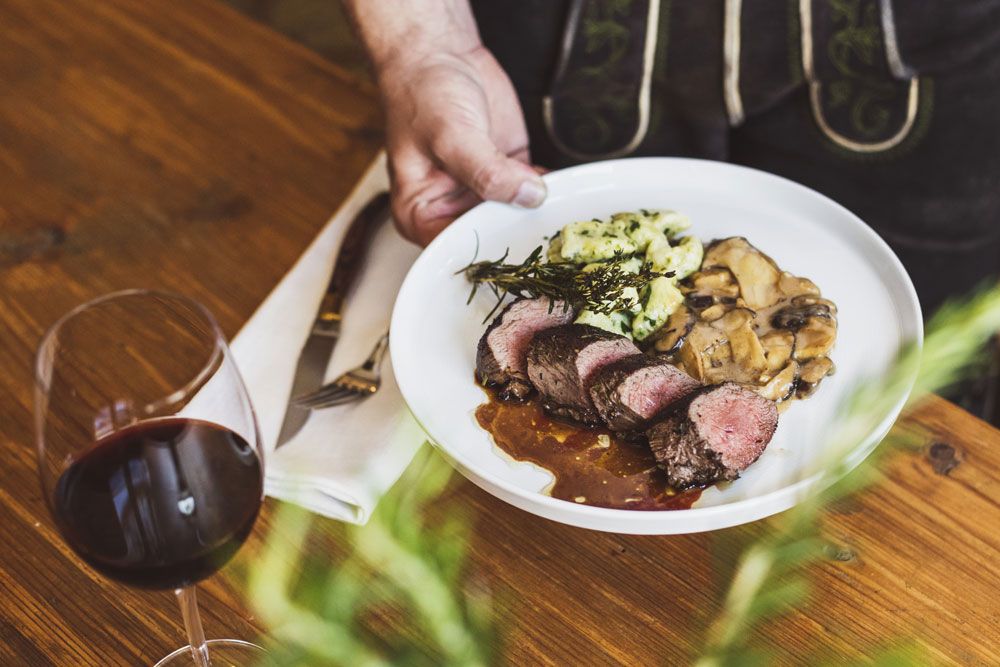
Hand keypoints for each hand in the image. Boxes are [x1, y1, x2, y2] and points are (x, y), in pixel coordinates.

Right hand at [379, 46, 546, 244]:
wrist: (440, 53)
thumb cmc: (423, 95)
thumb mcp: (451, 137)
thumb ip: (487, 172)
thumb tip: (528, 195)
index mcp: (420, 215)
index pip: (457, 250)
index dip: (488, 251)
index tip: (520, 248)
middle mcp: (452, 210)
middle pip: (490, 239)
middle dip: (520, 236)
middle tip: (553, 241)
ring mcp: (483, 193)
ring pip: (517, 218)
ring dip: (540, 216)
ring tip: (565, 219)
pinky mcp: (509, 174)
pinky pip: (535, 193)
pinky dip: (551, 191)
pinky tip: (566, 191)